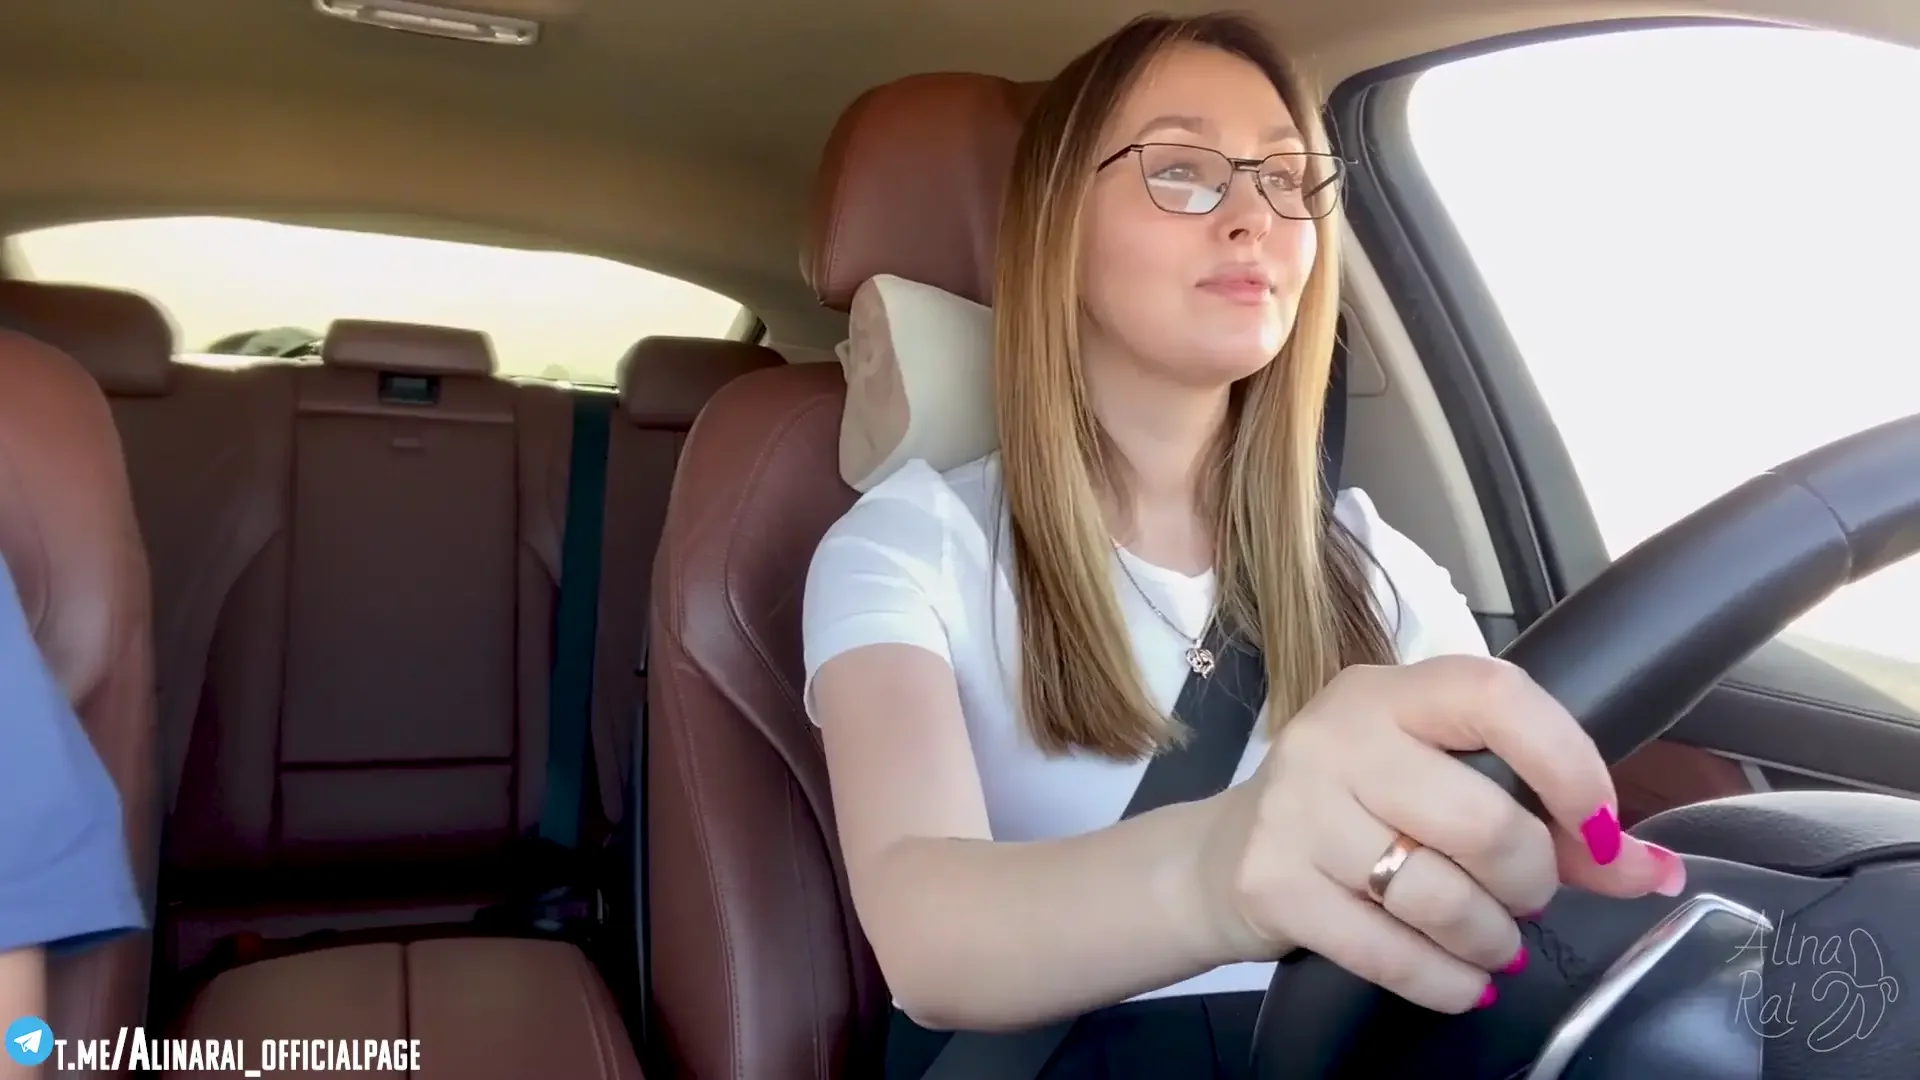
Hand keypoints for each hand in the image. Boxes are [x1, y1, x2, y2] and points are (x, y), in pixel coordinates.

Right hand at [1198, 654, 1685, 1012]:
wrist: (1220, 856)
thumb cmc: (1353, 812)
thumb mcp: (1437, 784)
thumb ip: (1549, 823)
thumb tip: (1653, 870)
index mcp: (1389, 694)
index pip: (1494, 697)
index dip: (1567, 763)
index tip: (1600, 827)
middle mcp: (1336, 738)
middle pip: (1481, 821)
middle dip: (1530, 881)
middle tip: (1525, 898)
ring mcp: (1296, 809)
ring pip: (1439, 897)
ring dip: (1490, 939)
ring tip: (1491, 942)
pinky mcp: (1273, 883)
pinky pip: (1390, 953)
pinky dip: (1446, 981)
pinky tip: (1460, 980)